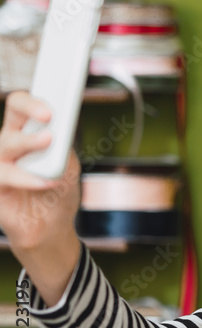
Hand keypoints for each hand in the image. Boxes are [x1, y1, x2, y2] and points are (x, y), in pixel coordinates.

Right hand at [0, 90, 80, 251]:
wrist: (50, 226)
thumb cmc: (58, 192)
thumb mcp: (69, 166)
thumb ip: (64, 147)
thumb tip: (62, 128)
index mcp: (27, 133)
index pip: (24, 107)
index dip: (34, 101)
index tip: (52, 103)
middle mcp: (10, 144)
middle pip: (11, 113)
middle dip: (29, 108)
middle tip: (48, 115)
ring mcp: (0, 163)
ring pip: (4, 144)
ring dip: (27, 142)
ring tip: (48, 141)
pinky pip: (3, 175)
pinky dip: (26, 177)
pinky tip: (44, 181)